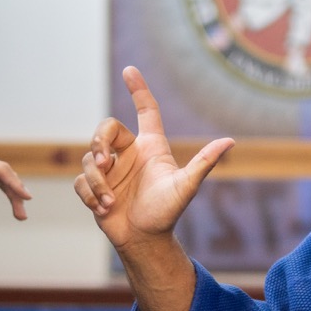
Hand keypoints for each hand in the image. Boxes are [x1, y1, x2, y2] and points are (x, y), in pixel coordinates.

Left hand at [0, 149, 31, 219]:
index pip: (0, 169)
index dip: (15, 183)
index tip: (26, 198)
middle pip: (5, 174)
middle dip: (17, 192)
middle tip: (22, 215)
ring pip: (3, 179)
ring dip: (13, 194)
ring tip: (20, 215)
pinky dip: (6, 192)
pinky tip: (12, 202)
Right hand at [73, 66, 233, 252]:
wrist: (145, 240)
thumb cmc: (167, 212)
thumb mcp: (186, 186)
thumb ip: (204, 163)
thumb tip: (230, 141)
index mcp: (150, 147)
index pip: (145, 110)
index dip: (139, 89)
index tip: (130, 70)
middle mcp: (128, 154)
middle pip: (105, 129)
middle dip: (99, 142)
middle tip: (104, 163)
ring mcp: (110, 170)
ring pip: (89, 158)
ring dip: (97, 181)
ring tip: (110, 202)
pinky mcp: (95, 187)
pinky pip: (80, 180)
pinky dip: (90, 194)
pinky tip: (103, 208)